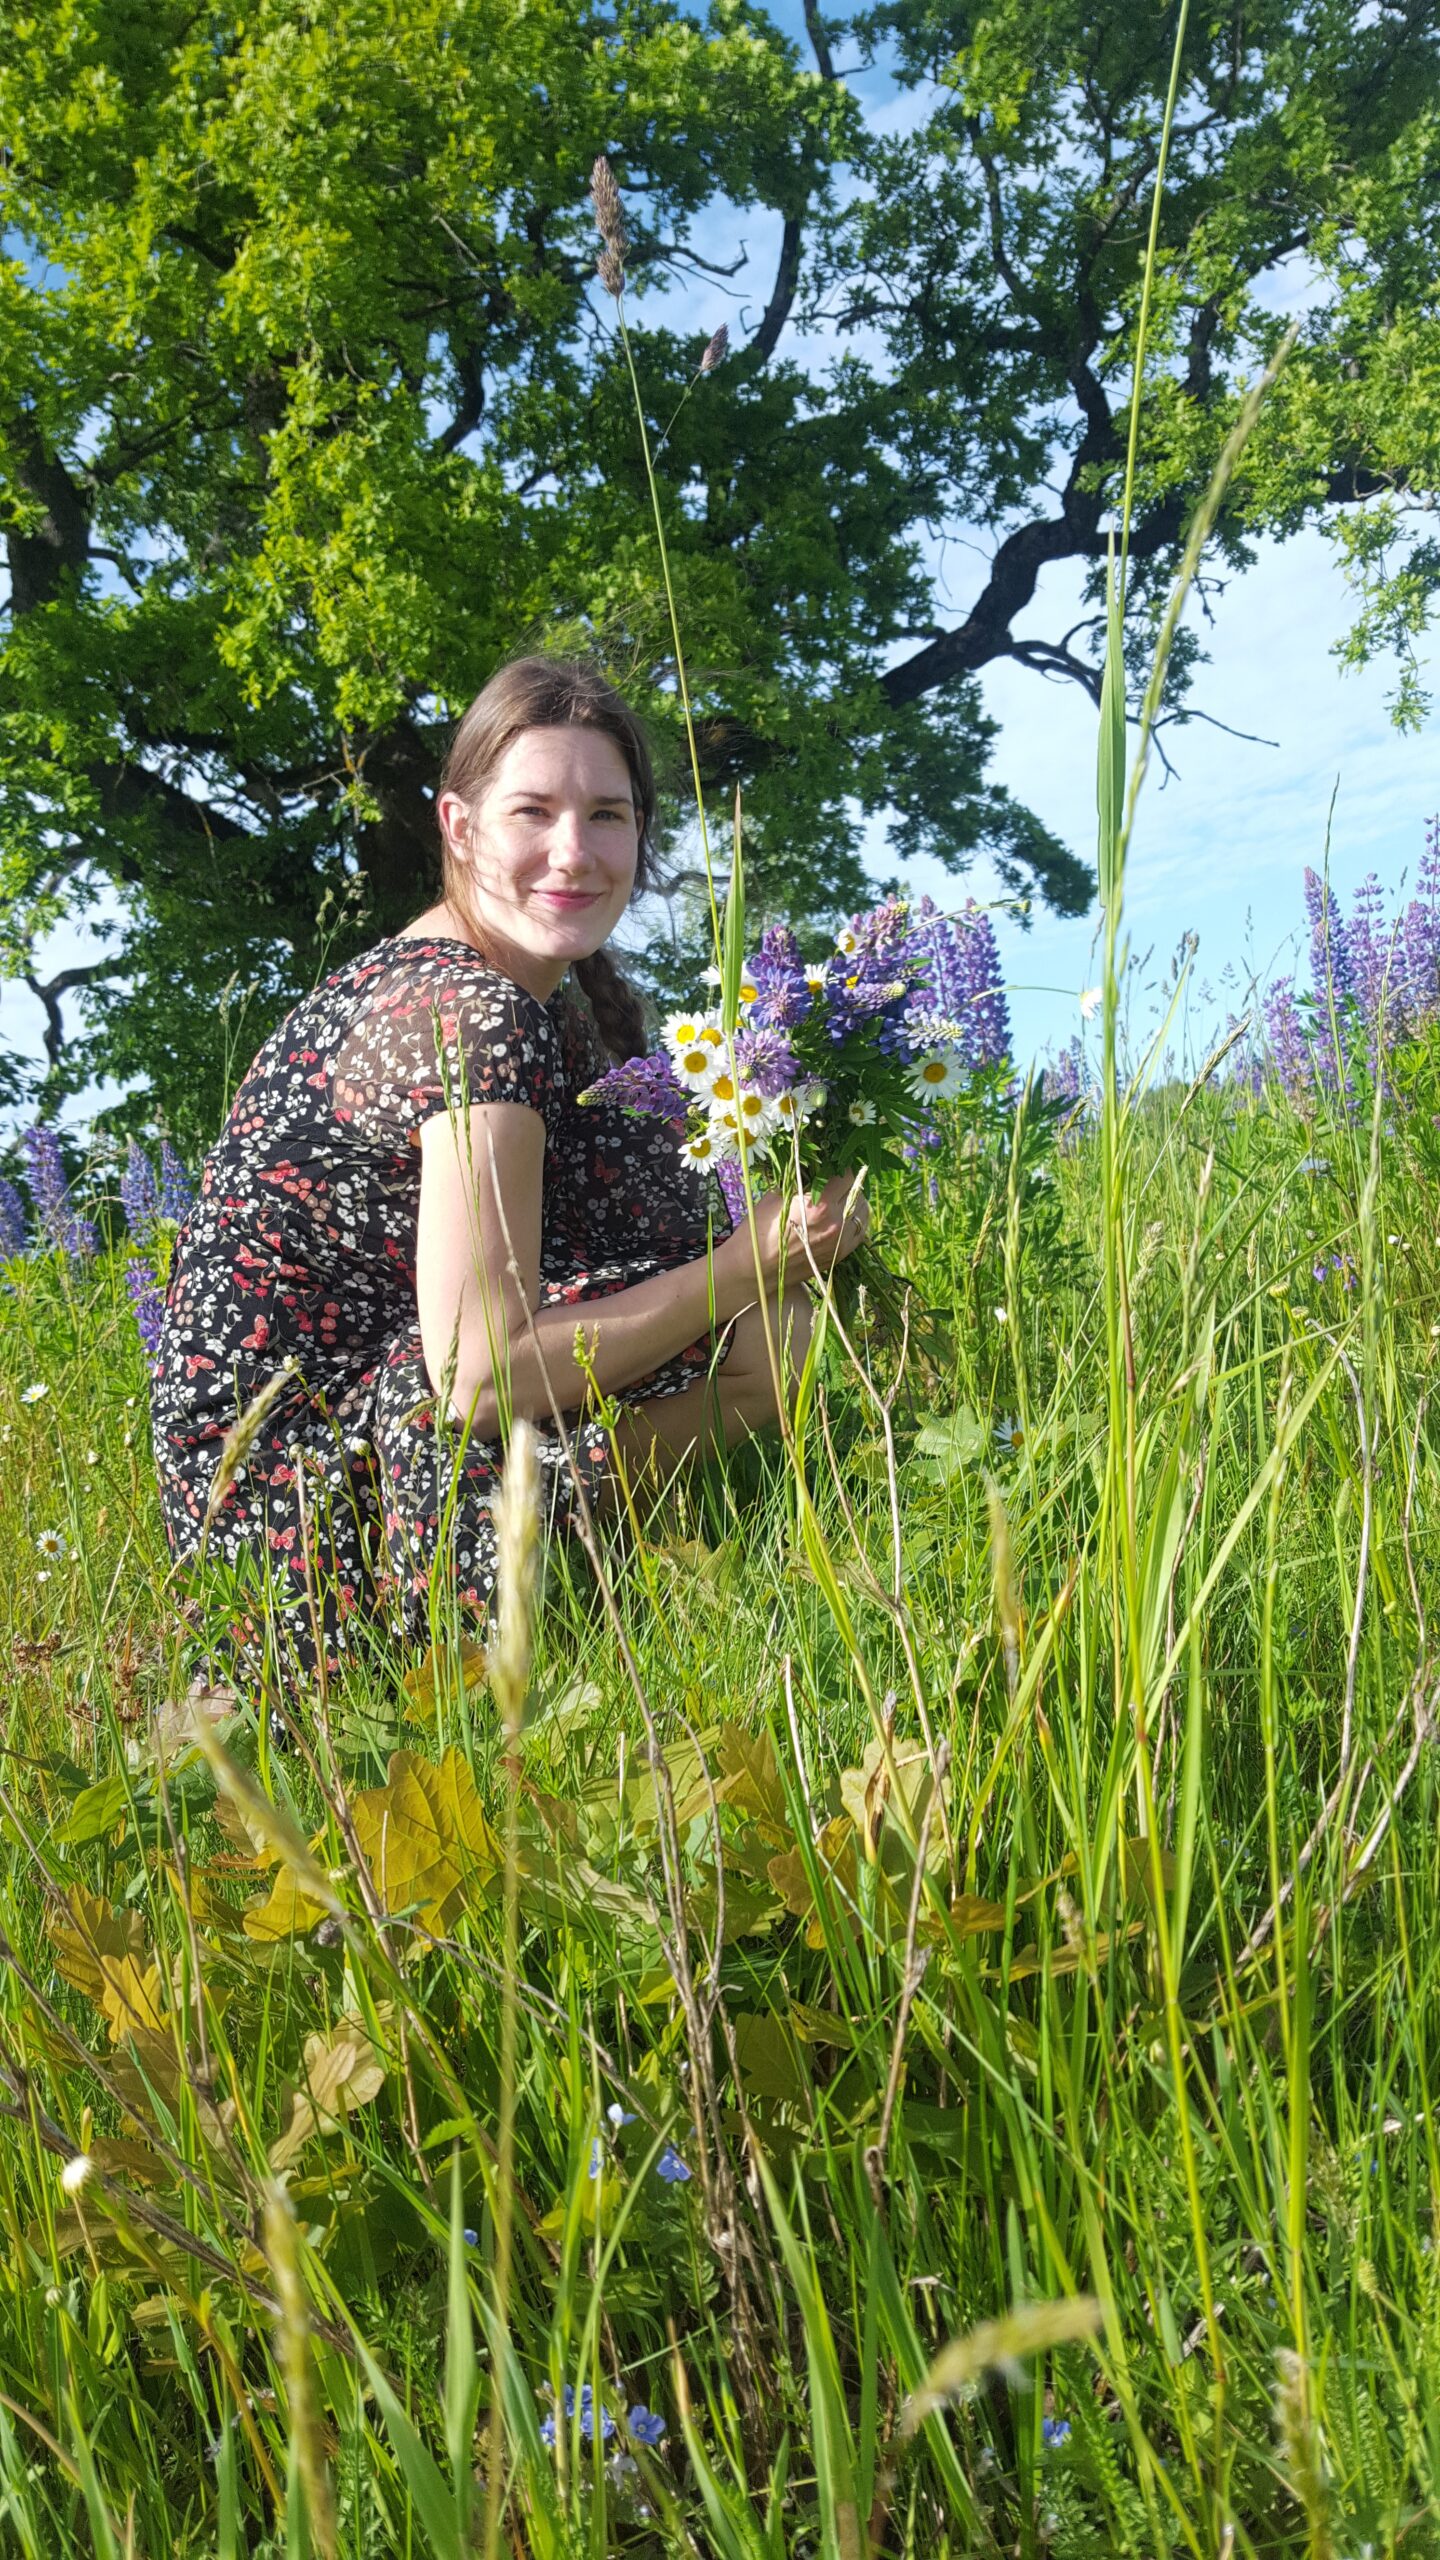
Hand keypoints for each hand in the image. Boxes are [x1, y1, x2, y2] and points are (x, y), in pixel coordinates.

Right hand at [719, 1169, 869, 1290]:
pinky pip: (859, 1233)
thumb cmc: (758, 1230)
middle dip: (848, 1185)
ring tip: (841, 1199)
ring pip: (862, 1214)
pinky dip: (855, 1222)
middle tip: (836, 1182)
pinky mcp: (838, 1256)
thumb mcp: (777, 1196)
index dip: (841, 1169)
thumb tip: (816, 1170)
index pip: (846, 1177)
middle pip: (857, 1194)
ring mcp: (839, 1243)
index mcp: (818, 1205)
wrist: (753, 1269)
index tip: (834, 1167)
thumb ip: (801, 1182)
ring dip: (855, 1203)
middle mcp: (834, 1224)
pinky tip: (843, 1217)